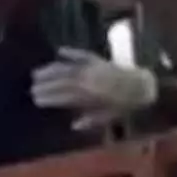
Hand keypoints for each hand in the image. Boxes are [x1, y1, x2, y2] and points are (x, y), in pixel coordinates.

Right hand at [30, 47, 157, 130]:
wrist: (145, 86)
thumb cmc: (127, 105)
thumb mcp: (111, 117)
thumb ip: (92, 120)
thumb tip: (74, 125)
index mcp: (92, 96)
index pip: (65, 96)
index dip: (50, 97)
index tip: (37, 100)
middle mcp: (90, 80)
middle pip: (62, 80)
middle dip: (46, 84)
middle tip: (31, 87)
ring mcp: (94, 68)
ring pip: (68, 67)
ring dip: (51, 69)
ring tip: (36, 72)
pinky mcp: (99, 60)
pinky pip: (82, 54)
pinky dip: (70, 52)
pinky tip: (58, 51)